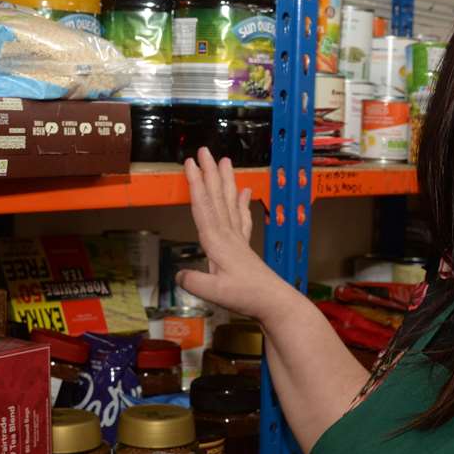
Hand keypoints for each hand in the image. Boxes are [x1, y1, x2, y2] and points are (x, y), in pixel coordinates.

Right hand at [181, 148, 289, 322]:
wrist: (275, 303)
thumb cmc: (247, 297)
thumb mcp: (215, 293)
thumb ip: (194, 282)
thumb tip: (178, 274)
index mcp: (217, 242)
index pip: (203, 207)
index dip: (196, 184)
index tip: (190, 163)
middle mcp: (228, 235)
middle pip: (217, 198)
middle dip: (209, 173)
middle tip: (205, 150)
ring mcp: (238, 240)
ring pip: (230, 203)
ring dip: (226, 181)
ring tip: (225, 161)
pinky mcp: (245, 248)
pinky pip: (242, 219)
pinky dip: (242, 203)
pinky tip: (245, 191)